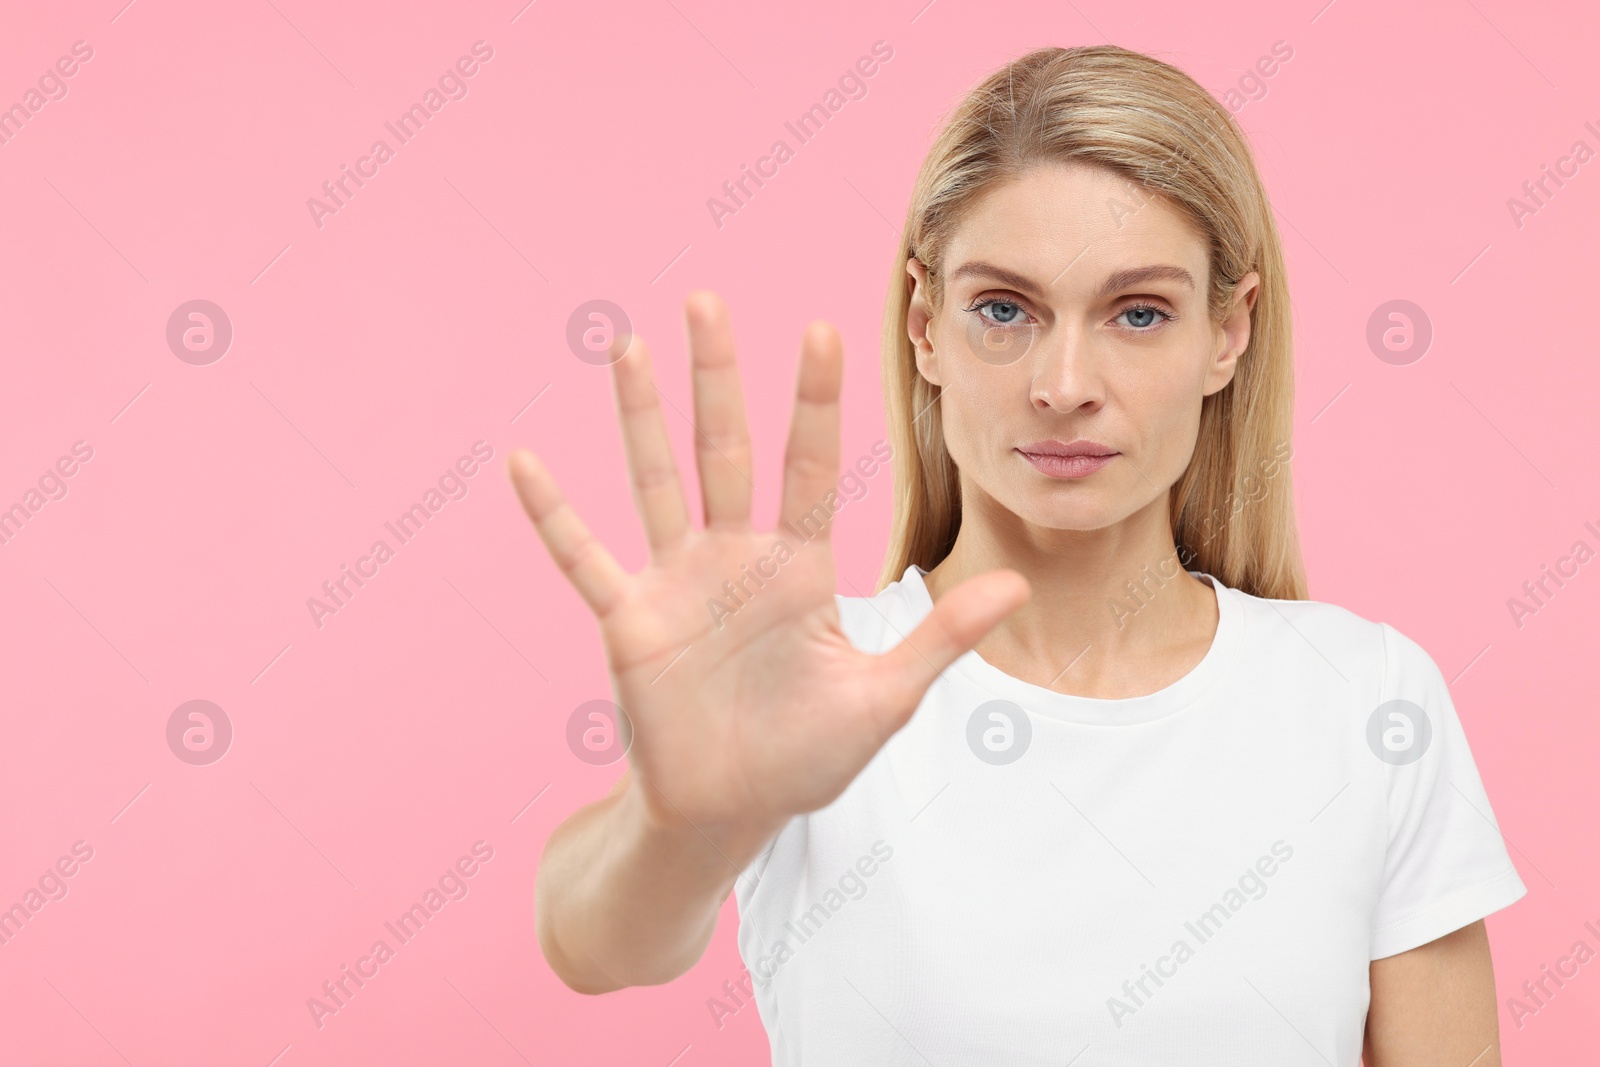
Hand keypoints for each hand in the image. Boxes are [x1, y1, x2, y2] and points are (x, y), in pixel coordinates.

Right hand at [508, 292, 1028, 856]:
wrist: (729, 811)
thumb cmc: (806, 754)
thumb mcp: (883, 698)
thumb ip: (940, 637)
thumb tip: (1021, 585)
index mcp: (797, 566)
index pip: (808, 464)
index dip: (813, 400)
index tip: (821, 329)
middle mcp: (733, 556)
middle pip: (726, 448)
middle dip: (719, 377)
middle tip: (708, 299)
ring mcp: (677, 581)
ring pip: (657, 480)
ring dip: (642, 415)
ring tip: (629, 345)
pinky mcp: (629, 620)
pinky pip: (586, 558)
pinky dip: (555, 515)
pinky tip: (525, 462)